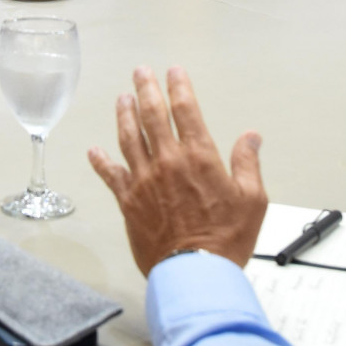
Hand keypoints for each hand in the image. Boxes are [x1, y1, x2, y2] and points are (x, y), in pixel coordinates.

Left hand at [89, 66, 266, 275]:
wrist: (195, 273)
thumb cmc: (225, 240)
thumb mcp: (252, 200)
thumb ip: (248, 164)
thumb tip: (251, 138)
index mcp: (199, 158)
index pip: (186, 110)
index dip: (179, 87)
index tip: (174, 72)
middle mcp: (167, 162)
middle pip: (152, 115)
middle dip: (146, 89)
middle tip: (141, 72)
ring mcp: (144, 180)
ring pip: (128, 137)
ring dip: (124, 114)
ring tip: (122, 98)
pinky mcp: (128, 201)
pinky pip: (110, 175)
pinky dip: (100, 161)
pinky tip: (94, 151)